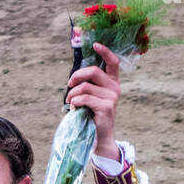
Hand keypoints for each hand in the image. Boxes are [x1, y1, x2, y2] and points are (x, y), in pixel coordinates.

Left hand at [64, 42, 119, 159]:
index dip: (105, 51)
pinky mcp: (106, 107)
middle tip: (69, 83)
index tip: (95, 44)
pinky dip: (75, 102)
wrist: (99, 138)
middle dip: (77, 75)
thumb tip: (73, 75)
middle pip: (94, 71)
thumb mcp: (91, 97)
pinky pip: (85, 98)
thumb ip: (87, 84)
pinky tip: (74, 108)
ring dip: (72, 93)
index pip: (113, 62)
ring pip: (85, 87)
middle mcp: (114, 88)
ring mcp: (112, 97)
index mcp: (112, 82)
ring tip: (70, 101)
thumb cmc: (92, 116)